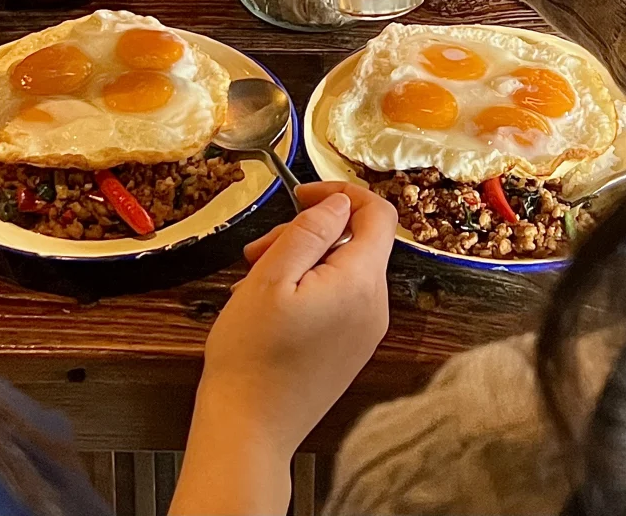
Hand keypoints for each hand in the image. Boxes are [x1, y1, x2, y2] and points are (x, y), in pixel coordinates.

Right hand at [170, 184, 396, 515]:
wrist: (247, 432)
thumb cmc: (251, 355)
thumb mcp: (271, 275)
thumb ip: (311, 230)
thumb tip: (340, 202)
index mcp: (360, 284)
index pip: (378, 214)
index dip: (341, 192)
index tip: (300, 196)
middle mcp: (375, 308)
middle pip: (355, 242)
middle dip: (307, 233)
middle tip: (258, 250)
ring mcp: (366, 333)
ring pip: (343, 270)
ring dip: (302, 261)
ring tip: (254, 281)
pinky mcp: (351, 350)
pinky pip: (339, 299)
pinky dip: (308, 288)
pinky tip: (270, 306)